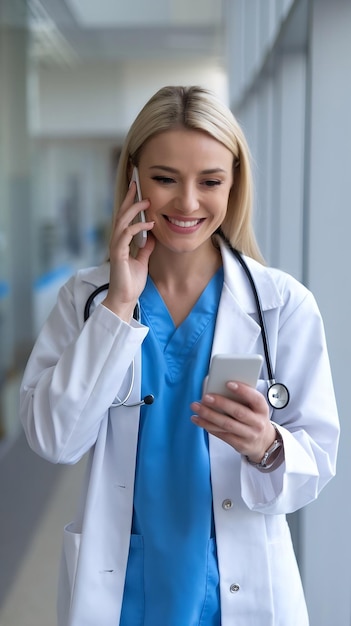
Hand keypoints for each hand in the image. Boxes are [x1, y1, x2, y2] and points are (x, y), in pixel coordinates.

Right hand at [102, 182, 154, 320]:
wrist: (124, 299)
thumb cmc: (131, 282)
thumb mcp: (142, 260)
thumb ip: (145, 247)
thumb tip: (151, 235)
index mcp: (121, 242)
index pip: (125, 218)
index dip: (130, 203)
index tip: (138, 190)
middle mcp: (116, 241)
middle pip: (121, 214)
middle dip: (129, 198)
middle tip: (137, 183)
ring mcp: (116, 247)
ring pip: (122, 221)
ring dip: (134, 209)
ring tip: (146, 201)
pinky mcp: (118, 254)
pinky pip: (126, 235)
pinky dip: (138, 228)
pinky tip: (149, 224)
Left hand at [190, 381, 275, 461]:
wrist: (263, 442)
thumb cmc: (254, 417)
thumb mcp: (254, 407)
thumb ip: (242, 398)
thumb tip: (219, 386)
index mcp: (262, 408)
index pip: (255, 398)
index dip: (242, 391)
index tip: (228, 383)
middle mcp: (258, 423)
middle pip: (238, 412)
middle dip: (220, 403)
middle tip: (205, 397)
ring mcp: (249, 435)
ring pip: (227, 425)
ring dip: (209, 415)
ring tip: (196, 407)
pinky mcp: (240, 444)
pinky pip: (222, 434)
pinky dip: (208, 426)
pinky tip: (198, 419)